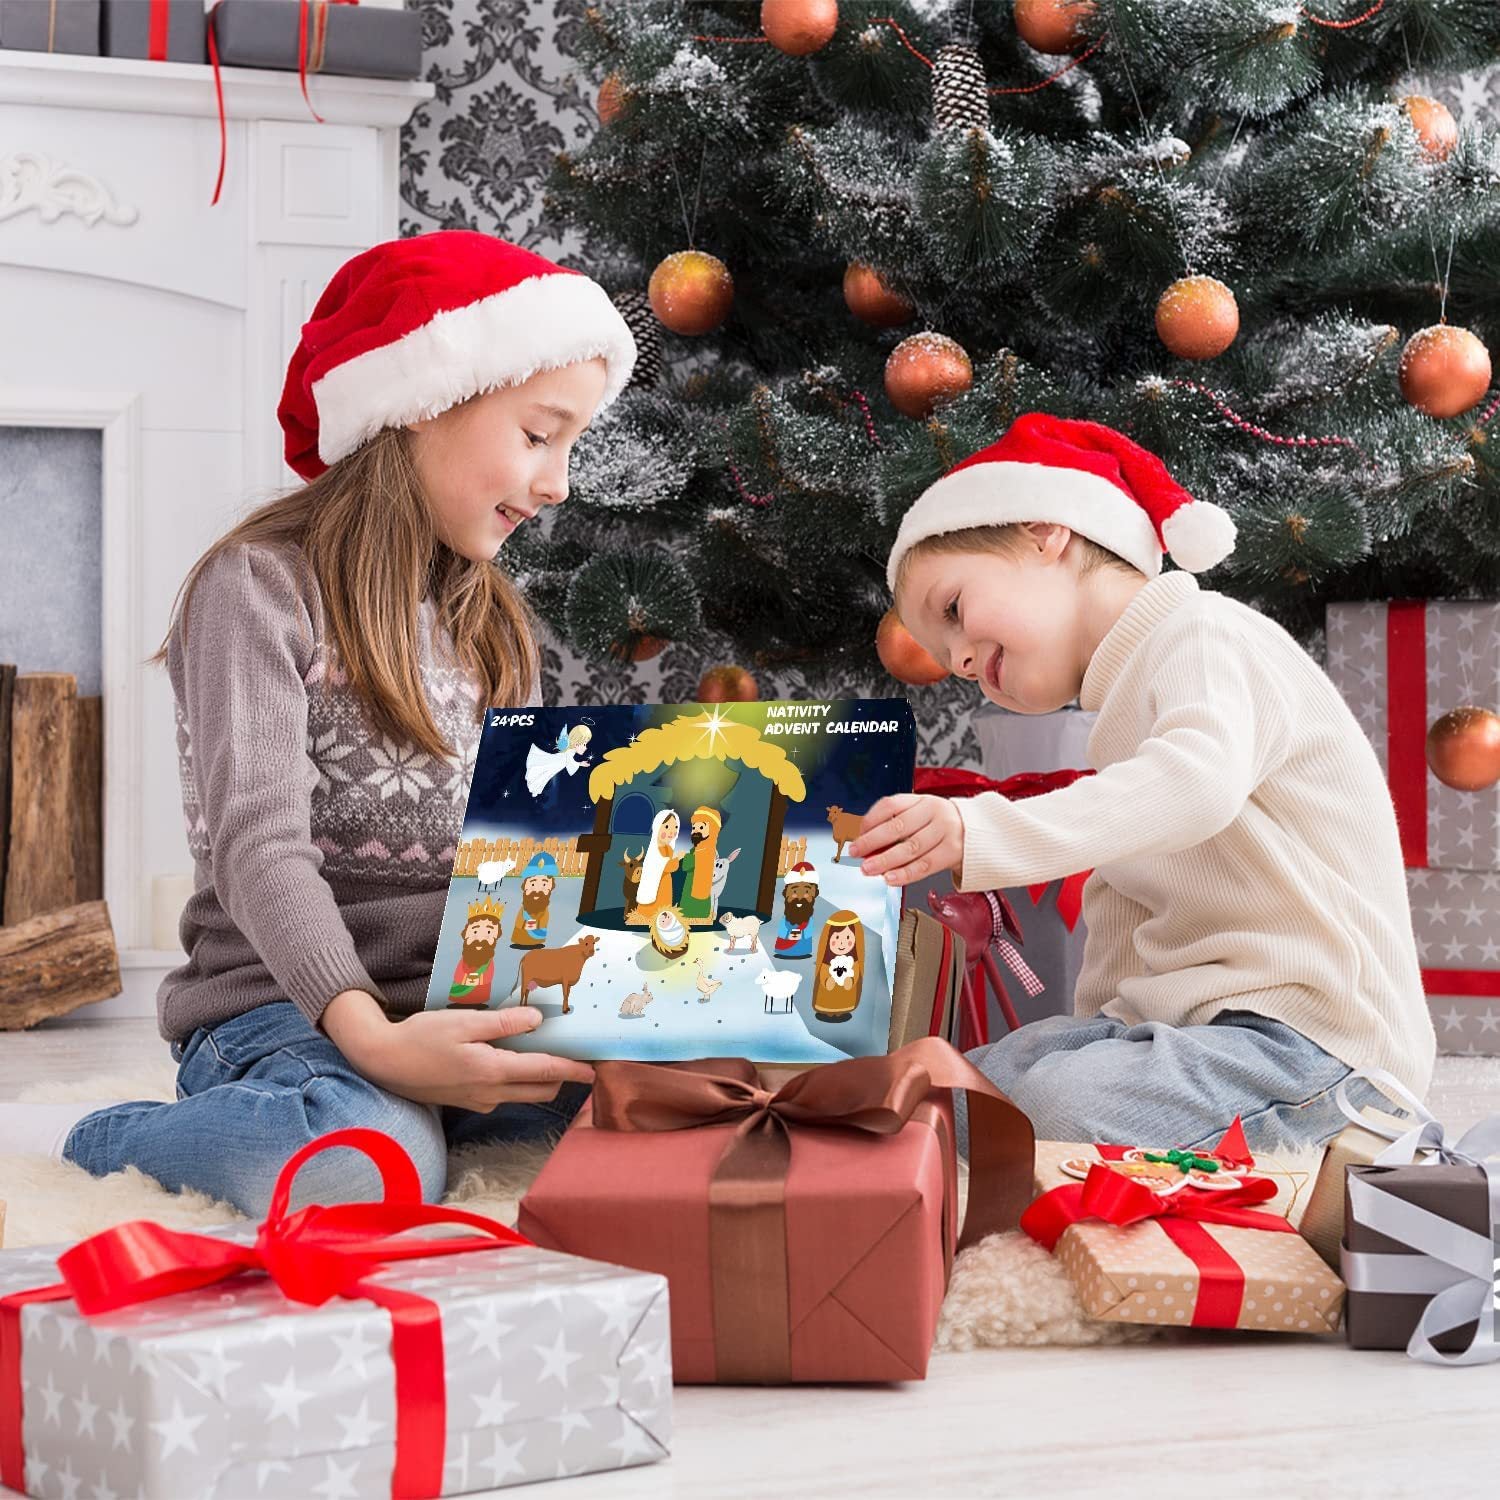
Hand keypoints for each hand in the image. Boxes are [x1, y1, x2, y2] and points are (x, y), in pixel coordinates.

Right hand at [322, 990, 593, 1112]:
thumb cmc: (420, 1038)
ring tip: (547, 1053)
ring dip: (540, 1079)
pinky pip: (505, 1094)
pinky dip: (518, 1080)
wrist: (382, 1062)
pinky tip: (513, 1059)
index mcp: (493, 1072)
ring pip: (524, 1094)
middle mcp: (491, 1093)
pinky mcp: (468, 1101)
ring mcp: (479, 1101)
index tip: (596, 1069)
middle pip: (540, 1089)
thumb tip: (538, 1021)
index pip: (545, 1072)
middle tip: (576, 1057)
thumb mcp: (463, 1023)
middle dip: (563, 1077)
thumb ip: (503, 1023)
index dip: (573, 1070)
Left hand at [847, 794, 964, 886]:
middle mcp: (934, 812)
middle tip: (855, 852)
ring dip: (885, 860)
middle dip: (872, 841)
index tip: (856, 834)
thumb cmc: (941, 825)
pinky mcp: (952, 851)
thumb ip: (897, 825)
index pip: (890, 805)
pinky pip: (925, 865)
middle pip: (898, 827)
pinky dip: (905, 874)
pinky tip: (890, 879)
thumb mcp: (921, 815)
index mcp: (921, 799)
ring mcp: (945, 831)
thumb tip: (866, 845)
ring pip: (910, 848)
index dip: (870, 820)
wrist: (980, 832)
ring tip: (868, 869)